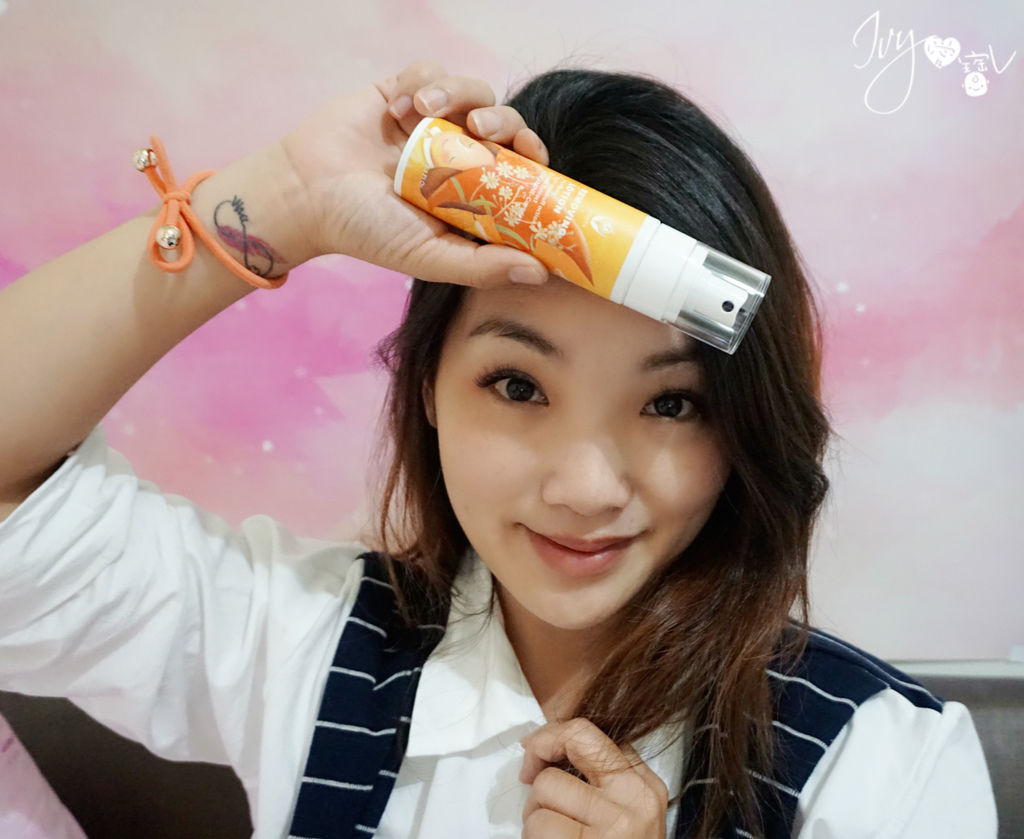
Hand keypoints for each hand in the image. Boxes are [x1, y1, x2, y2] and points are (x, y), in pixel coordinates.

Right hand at [278, 60, 549, 287]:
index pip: (522, 170)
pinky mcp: (402, 93)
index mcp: (471, 193)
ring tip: (424, 107)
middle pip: (506, 125)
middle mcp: (457, 156)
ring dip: (458, 92)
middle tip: (481, 127)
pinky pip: (430, 71)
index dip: (534, 158)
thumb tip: (540, 274)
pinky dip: (420, 81)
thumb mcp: (429, 256)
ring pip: (472, 91)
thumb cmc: (367, 231)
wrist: (306, 194)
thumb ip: (482, 266)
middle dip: (504, 120)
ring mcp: (431, 124)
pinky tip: (396, 107)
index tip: (533, 155)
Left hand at [520, 718, 668, 837]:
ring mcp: (615, 824)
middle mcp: (636, 799)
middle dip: (541, 750)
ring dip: (535, 814)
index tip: (535, 752)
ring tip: (553, 838)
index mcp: (645, 787)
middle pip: (574, 739)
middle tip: (526, 773)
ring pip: (546, 788)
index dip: (555, 737)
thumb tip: (549, 747)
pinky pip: (539, 823)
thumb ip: (599, 780)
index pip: (592, 734)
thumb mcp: (623, 815)